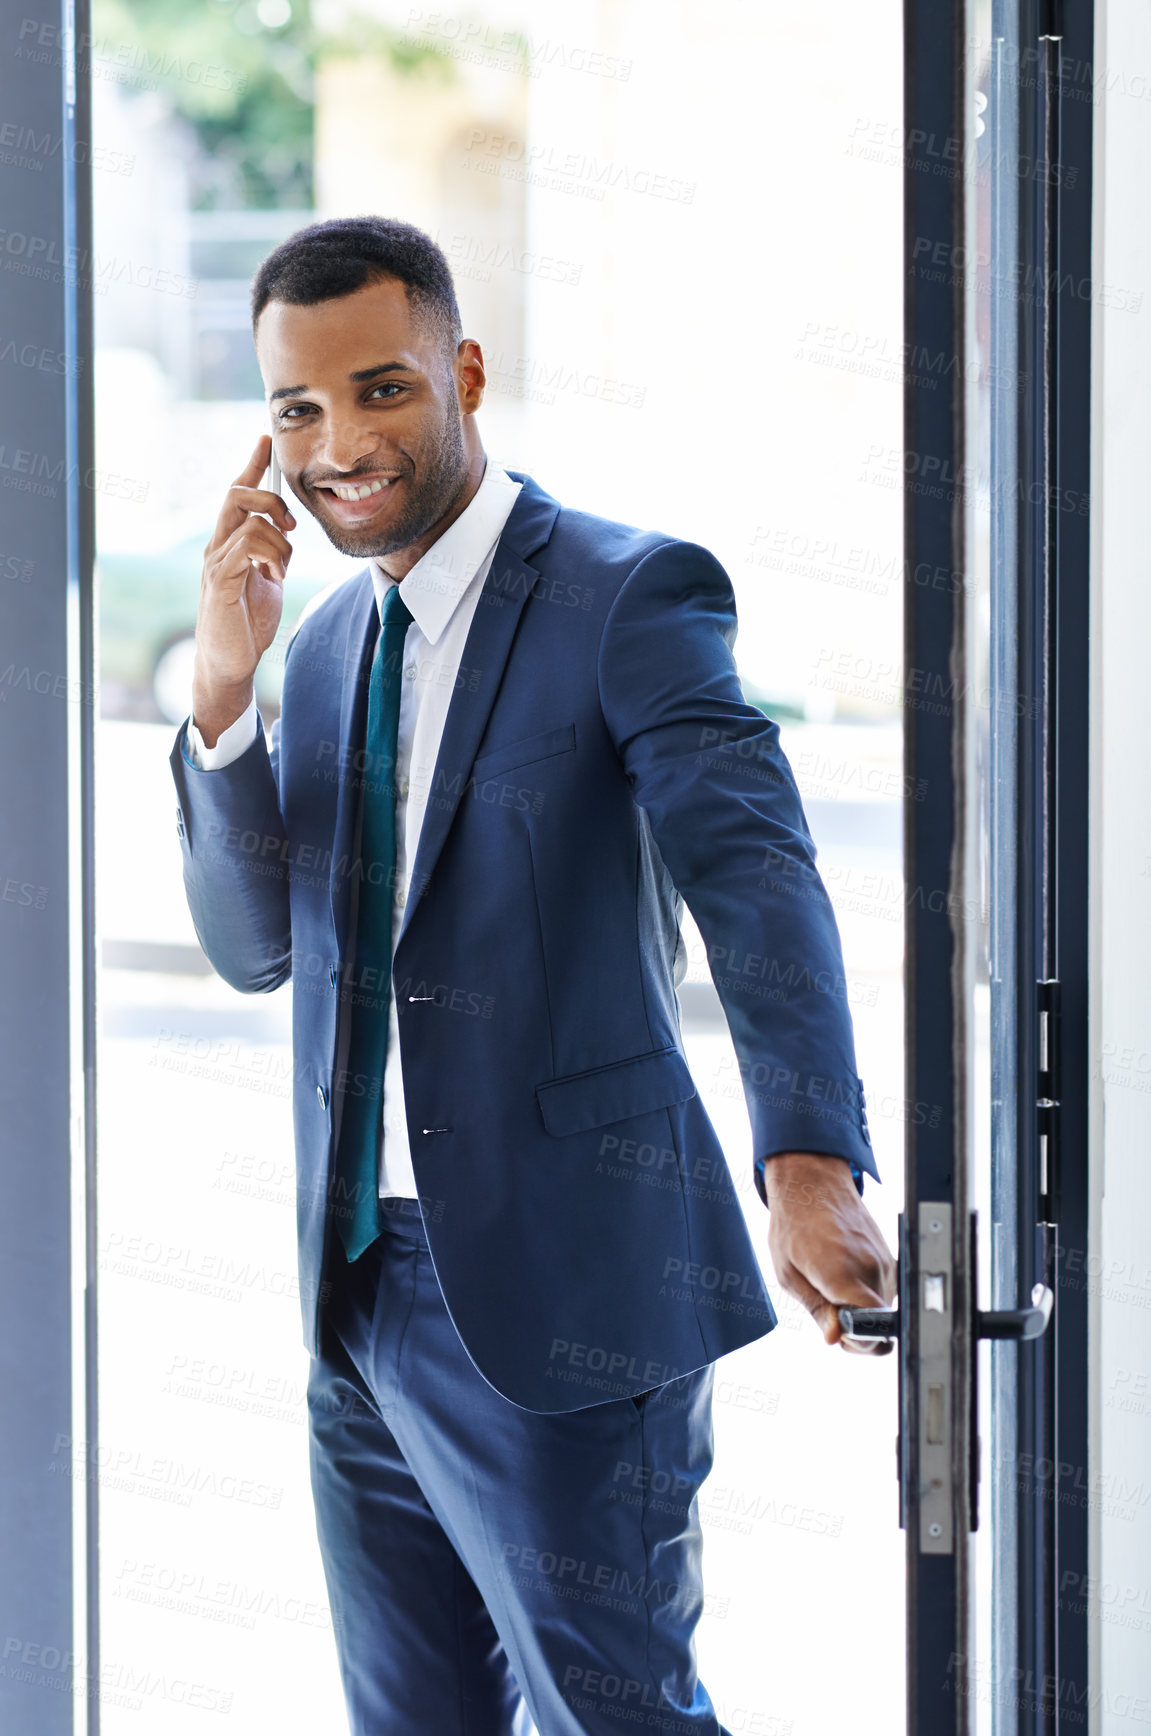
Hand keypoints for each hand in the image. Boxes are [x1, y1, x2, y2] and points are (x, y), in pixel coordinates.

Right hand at [192, 434, 295, 744]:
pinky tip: (273, 577)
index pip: (237, 493)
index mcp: (229, 542)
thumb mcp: (267, 579)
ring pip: (250, 521)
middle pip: (237, 494)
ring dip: (278, 543)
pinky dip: (269, 556)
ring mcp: (215, 562)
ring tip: (281, 571)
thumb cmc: (247, 623)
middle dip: (271, 499)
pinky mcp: (219, 581)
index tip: (265, 439)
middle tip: (291, 525)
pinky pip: (247, 548)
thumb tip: (285, 534)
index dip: (252, 465)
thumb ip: (272, 552)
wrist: (230, 661)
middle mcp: (217, 545)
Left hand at [761, 1150, 896, 1354]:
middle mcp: (871, 1268)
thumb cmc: (793, 1225)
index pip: (873, 1328)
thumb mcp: (789, 1274)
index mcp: (842, 1274)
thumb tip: (836, 1337)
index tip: (840, 1335)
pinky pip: (883, 1288)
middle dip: (856, 1328)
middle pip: (878, 1323)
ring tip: (832, 1284)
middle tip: (828, 1310)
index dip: (858, 1342)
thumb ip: (818, 1309)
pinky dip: (866, 1290)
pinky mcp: (889, 1255)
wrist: (812, 1183)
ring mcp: (884, 1261)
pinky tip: (844, 1273)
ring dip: (861, 1307)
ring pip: (882, 1306)